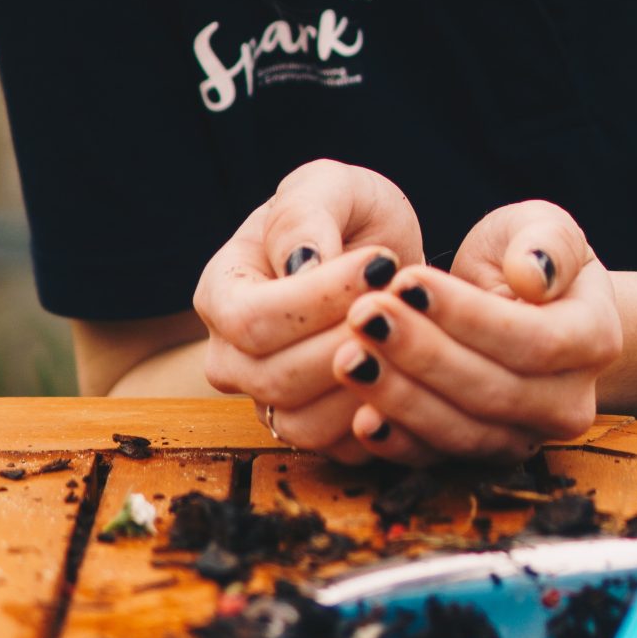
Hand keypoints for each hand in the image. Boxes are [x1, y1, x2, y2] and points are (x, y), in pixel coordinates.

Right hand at [192, 160, 430, 463]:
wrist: (377, 253)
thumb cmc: (344, 212)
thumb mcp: (327, 186)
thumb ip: (306, 214)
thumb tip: (301, 266)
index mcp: (221, 292)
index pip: (251, 320)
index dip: (317, 301)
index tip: (381, 263)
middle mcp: (232, 356)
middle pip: (274, 379)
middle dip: (349, 342)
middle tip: (403, 300)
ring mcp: (268, 401)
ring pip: (303, 426)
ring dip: (367, 384)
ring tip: (409, 332)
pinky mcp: (314, 430)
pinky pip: (341, 451)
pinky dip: (383, 421)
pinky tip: (415, 372)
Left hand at [332, 200, 623, 465]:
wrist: (527, 308)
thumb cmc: (529, 255)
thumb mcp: (543, 226)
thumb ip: (546, 241)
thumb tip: (530, 274)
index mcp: (594, 338)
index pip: (531, 339)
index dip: (467, 316)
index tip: (406, 280)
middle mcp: (570, 402)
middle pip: (493, 391)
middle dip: (422, 355)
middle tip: (362, 316)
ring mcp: (528, 436)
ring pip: (464, 431)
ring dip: (401, 398)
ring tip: (349, 356)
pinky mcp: (485, 455)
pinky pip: (441, 458)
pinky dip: (399, 442)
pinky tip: (359, 418)